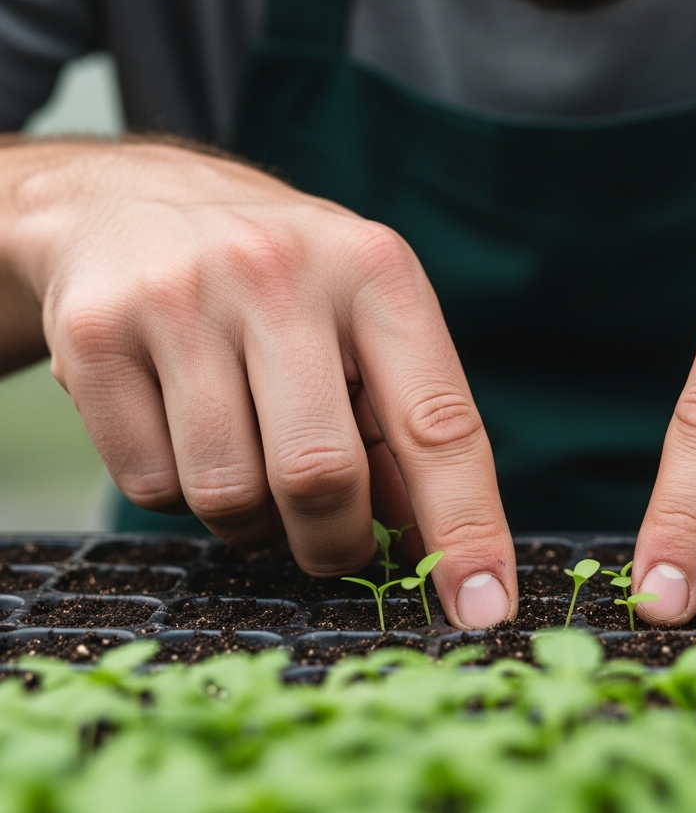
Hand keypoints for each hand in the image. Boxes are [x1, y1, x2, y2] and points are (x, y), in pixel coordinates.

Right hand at [1, 139, 515, 627]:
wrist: (132, 202)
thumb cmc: (281, 286)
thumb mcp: (363, 322)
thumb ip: (404, 426)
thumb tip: (433, 550)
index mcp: (376, 274)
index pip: (438, 424)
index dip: (466, 527)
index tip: (482, 609)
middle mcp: (281, 275)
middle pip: (320, 476)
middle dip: (334, 542)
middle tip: (334, 539)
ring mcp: (180, 299)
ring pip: (228, 496)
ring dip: (251, 521)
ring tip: (250, 462)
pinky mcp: (96, 335)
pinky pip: (149, 488)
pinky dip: (179, 492)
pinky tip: (182, 428)